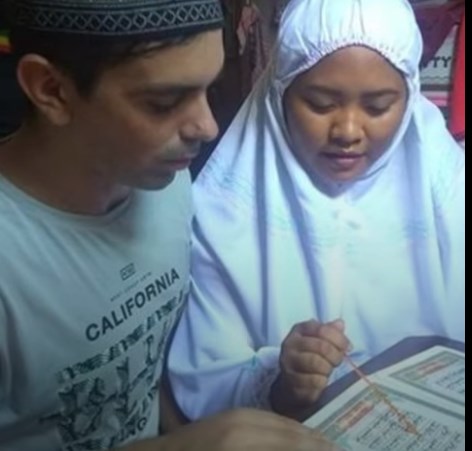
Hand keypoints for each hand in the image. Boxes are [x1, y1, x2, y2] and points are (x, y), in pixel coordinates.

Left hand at [158, 408, 340, 450]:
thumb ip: (273, 448)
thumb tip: (296, 447)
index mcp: (243, 444)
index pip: (295, 444)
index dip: (320, 449)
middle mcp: (245, 424)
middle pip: (294, 433)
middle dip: (319, 444)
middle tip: (339, 450)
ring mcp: (238, 415)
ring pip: (283, 423)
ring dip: (306, 436)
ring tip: (325, 446)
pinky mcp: (233, 413)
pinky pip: (269, 418)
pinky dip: (288, 429)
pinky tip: (297, 438)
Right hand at [271, 319, 349, 418]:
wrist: (292, 379)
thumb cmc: (310, 355)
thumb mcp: (319, 339)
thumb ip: (331, 331)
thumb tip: (340, 324)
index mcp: (299, 330)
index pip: (322, 329)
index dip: (339, 339)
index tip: (346, 347)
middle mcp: (290, 344)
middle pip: (321, 346)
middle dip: (335, 355)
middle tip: (337, 361)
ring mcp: (288, 363)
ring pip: (316, 363)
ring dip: (328, 368)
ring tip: (328, 370)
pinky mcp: (291, 381)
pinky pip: (313, 381)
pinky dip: (322, 382)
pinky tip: (322, 381)